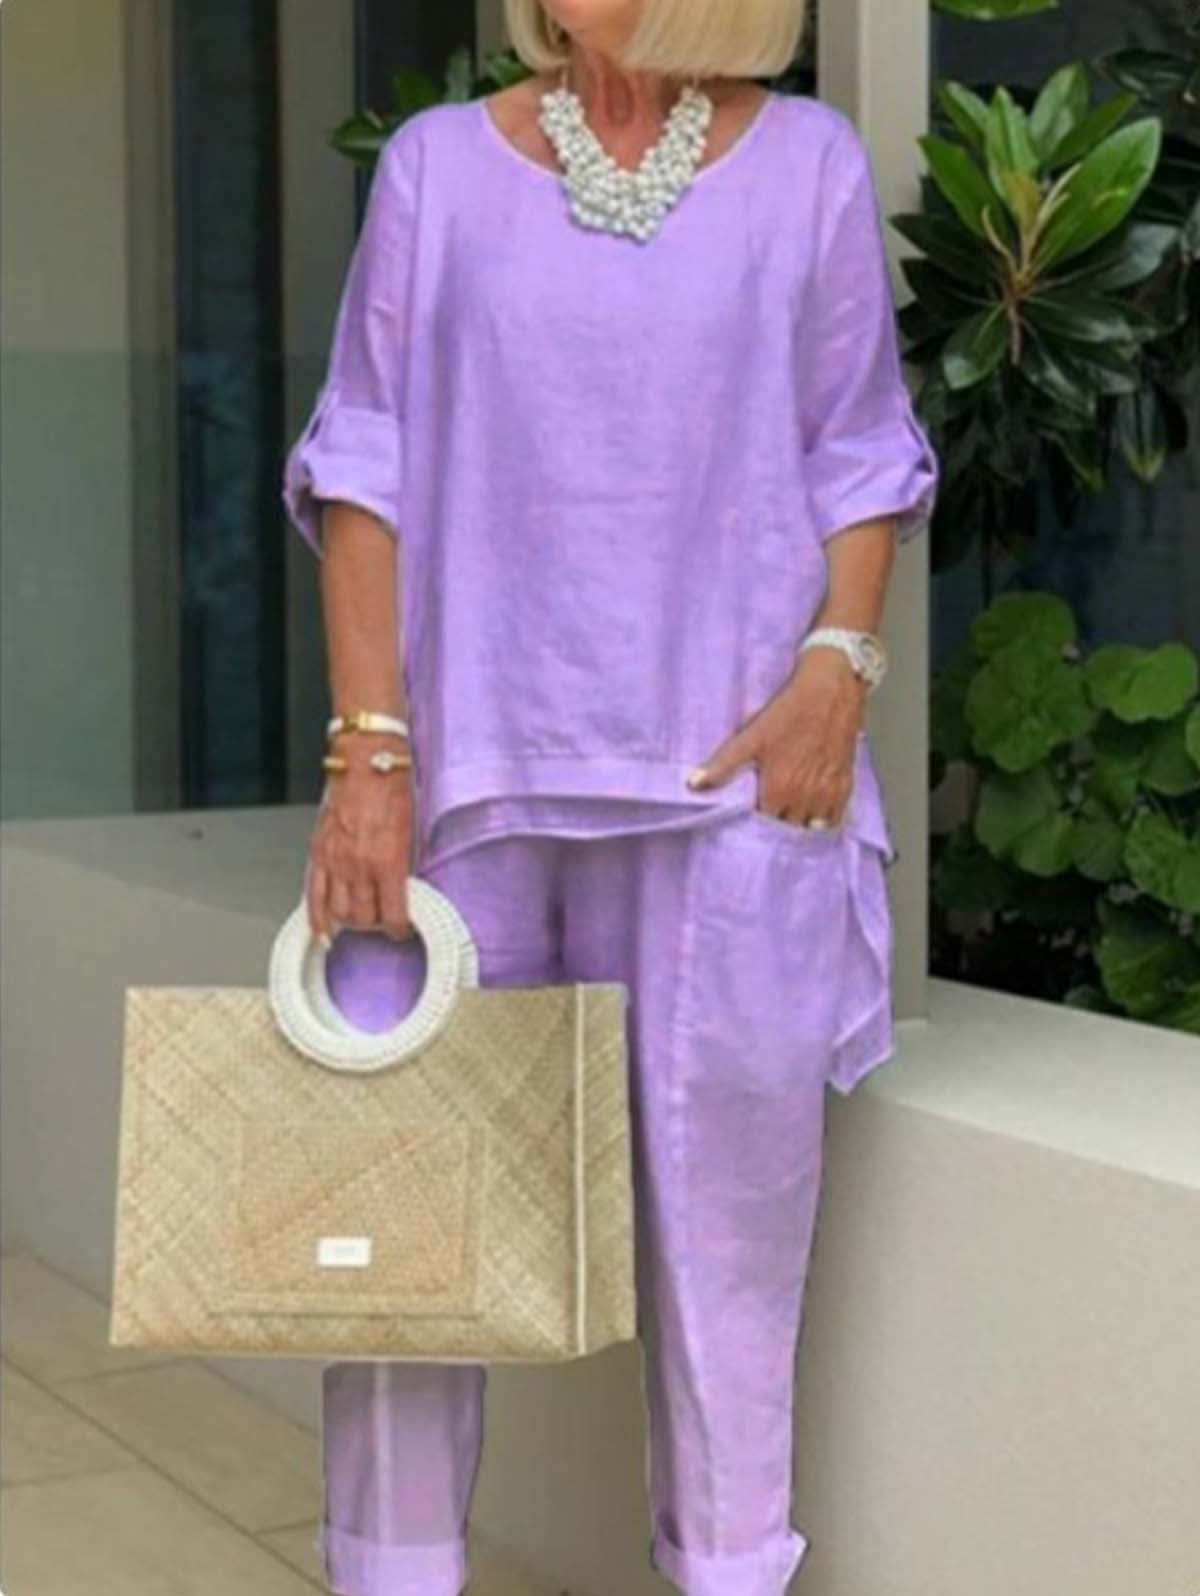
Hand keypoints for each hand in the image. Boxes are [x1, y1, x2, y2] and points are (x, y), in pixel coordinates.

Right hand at [306, 733, 414, 944]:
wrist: (366, 763)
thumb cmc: (392, 790)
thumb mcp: (410, 833)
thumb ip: (403, 867)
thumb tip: (403, 893)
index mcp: (388, 861)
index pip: (393, 913)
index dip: (400, 928)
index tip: (402, 929)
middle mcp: (359, 866)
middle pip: (364, 918)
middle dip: (376, 925)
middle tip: (382, 921)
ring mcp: (335, 861)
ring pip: (339, 912)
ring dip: (352, 922)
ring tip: (361, 919)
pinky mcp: (318, 853)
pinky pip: (313, 895)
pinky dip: (317, 918)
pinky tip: (322, 932)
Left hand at [687, 649, 866, 826]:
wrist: (830, 691)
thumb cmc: (789, 712)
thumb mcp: (751, 737)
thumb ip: (723, 765)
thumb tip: (693, 784)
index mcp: (778, 790)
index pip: (763, 826)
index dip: (756, 823)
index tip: (753, 815)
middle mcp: (804, 798)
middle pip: (788, 829)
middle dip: (778, 824)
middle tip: (771, 813)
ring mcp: (827, 794)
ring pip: (812, 828)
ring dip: (801, 825)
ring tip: (791, 814)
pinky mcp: (845, 786)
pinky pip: (835, 819)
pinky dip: (825, 820)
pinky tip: (815, 812)